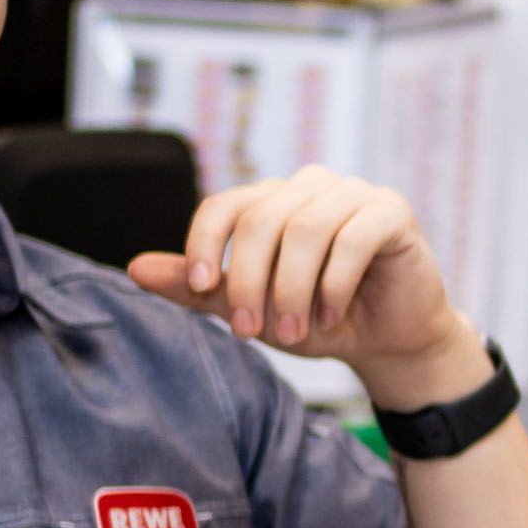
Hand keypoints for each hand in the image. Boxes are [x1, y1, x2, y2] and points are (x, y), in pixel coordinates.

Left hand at [131, 167, 481, 404]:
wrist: (389, 340)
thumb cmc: (319, 319)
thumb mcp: (254, 310)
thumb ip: (201, 289)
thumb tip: (136, 268)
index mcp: (271, 201)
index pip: (223, 206)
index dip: (204, 244)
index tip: (202, 288)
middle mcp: (310, 187)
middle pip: (261, 220)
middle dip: (249, 281)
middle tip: (249, 329)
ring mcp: (353, 193)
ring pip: (305, 230)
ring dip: (292, 290)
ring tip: (293, 332)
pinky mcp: (391, 212)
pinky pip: (354, 239)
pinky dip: (335, 285)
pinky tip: (331, 315)